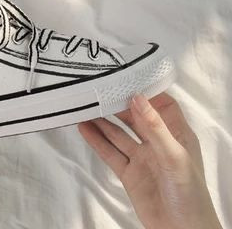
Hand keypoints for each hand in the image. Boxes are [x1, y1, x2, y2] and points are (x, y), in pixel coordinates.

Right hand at [79, 93, 221, 228]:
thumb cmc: (189, 194)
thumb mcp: (174, 156)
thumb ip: (155, 127)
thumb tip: (137, 97)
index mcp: (176, 134)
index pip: (161, 105)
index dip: (145, 92)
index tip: (126, 80)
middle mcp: (157, 143)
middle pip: (135, 117)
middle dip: (117, 104)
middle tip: (98, 91)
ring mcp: (142, 157)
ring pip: (118, 133)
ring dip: (102, 121)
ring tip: (85, 106)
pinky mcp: (129, 172)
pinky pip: (110, 152)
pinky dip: (96, 140)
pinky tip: (84, 128)